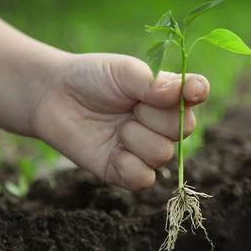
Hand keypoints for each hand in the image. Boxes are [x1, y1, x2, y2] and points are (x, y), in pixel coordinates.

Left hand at [32, 53, 209, 189]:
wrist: (54, 97)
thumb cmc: (92, 78)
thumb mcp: (123, 72)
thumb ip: (155, 82)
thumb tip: (188, 92)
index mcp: (167, 94)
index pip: (196, 94)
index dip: (196, 93)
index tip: (191, 91)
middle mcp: (162, 123)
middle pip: (184, 128)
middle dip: (155, 116)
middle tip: (130, 106)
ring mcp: (146, 149)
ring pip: (163, 154)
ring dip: (136, 138)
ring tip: (116, 126)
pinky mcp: (126, 172)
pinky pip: (144, 178)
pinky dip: (128, 165)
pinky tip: (114, 151)